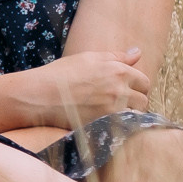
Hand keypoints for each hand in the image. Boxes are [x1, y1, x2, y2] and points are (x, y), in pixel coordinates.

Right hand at [17, 48, 151, 126]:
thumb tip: (138, 53)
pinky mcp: (103, 126)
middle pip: (143, 100)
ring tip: (114, 114)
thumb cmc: (60, 74)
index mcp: (118, 71)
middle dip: (135, 102)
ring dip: (129, 115)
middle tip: (120, 104)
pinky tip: (107, 124)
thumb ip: (117, 56)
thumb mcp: (88, 58)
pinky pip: (123, 129)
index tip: (126, 90)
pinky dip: (119, 127)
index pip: (144, 82)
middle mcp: (119, 90)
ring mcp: (112, 110)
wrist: (38, 96)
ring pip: (135, 116)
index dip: (136, 86)